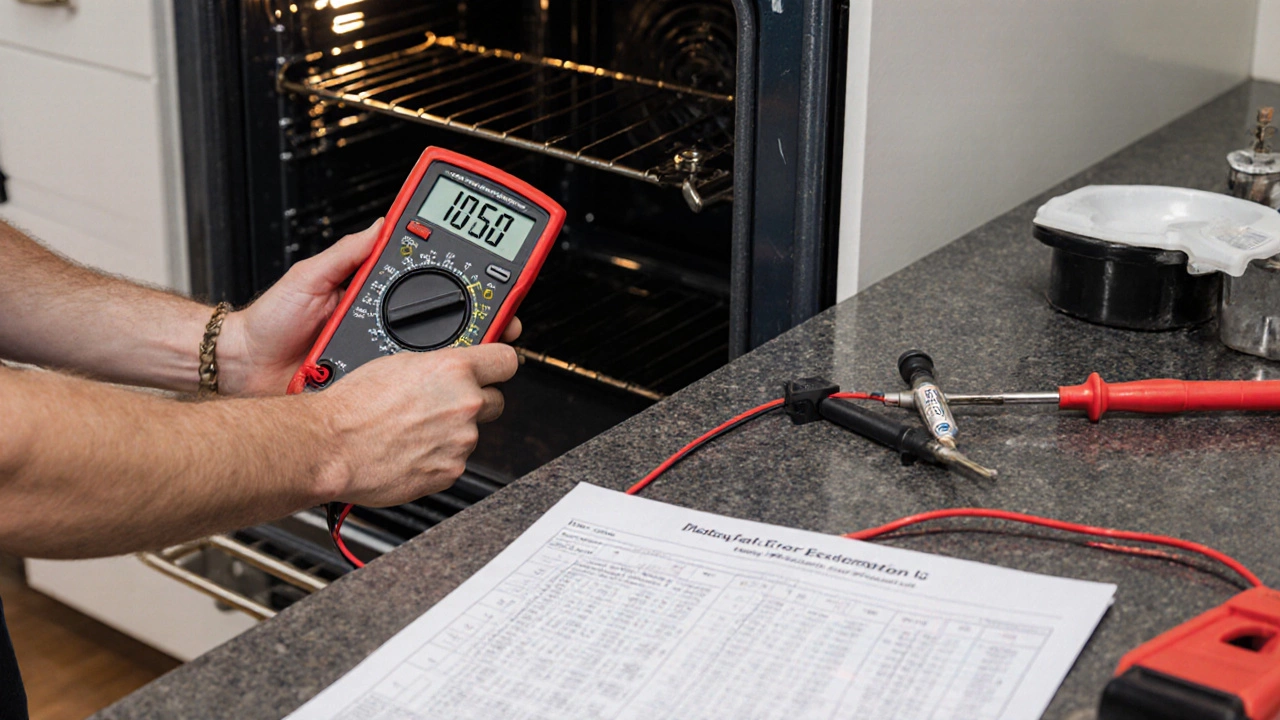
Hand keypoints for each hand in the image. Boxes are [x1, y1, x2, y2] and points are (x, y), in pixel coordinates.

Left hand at [216, 218, 522, 395]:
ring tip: (477, 347)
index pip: (428, 283)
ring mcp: (381, 359)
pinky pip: (405, 389)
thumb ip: (346, 252)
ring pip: (433, 359)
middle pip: (445, 323)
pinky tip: (438, 381)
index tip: (494, 275)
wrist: (243, 367)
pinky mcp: (373, 390)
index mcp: (375, 295)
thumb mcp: (310, 275)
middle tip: (501, 315)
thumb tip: (382, 224)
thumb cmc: (271, 321)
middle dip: (479, 319)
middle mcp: (384, 326)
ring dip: (456, 355)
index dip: (463, 280)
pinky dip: (424, 388)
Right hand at [311, 343, 518, 505]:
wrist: (333, 446)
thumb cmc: (354, 405)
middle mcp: (464, 404)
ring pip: (471, 433)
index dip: (499, 364)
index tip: (495, 367)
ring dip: (451, 431)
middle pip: (494, 400)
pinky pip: (454, 460)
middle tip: (442, 403)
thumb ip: (438, 366)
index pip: (506, 361)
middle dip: (475, 401)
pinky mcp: (451, 471)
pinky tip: (410, 449)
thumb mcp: (398, 362)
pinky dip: (437, 457)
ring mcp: (461, 441)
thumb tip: (452, 367)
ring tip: (413, 429)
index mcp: (454, 370)